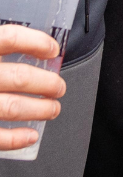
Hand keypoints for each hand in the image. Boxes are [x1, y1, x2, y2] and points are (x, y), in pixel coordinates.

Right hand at [0, 27, 63, 150]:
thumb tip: (27, 44)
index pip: (9, 38)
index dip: (35, 42)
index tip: (53, 50)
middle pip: (20, 76)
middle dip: (47, 83)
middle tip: (59, 87)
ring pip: (12, 107)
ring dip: (39, 109)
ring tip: (52, 109)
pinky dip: (15, 139)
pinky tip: (30, 136)